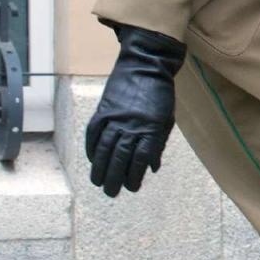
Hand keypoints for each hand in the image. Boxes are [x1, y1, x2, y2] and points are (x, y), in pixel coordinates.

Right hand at [85, 24, 185, 196]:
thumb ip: (157, 143)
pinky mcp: (103, 110)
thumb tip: (151, 167)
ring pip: (104, 149)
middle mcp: (132, 125)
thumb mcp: (166, 119)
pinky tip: (93, 160)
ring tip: (98, 182)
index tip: (132, 187)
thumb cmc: (160, 95)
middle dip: (115, 178)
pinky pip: (94, 134)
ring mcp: (115, 117)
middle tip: (111, 193)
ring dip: (100, 168)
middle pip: (120, 157)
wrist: (145, 66)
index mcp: (152, 128)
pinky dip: (92, 149)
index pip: (141, 159)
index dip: (135, 176)